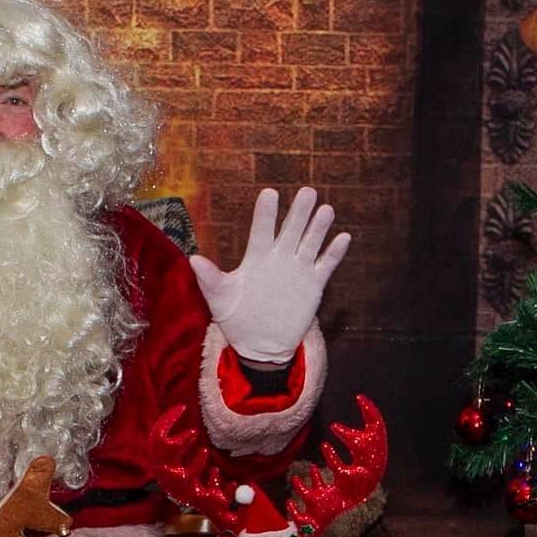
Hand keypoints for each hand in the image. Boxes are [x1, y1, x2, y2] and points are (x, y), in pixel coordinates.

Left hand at [189, 187, 350, 364]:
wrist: (260, 344)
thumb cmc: (236, 319)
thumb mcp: (220, 299)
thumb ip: (210, 278)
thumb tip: (193, 259)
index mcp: (256, 257)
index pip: (262, 229)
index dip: (266, 213)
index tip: (270, 193)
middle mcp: (279, 258)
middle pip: (291, 230)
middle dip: (299, 212)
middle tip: (307, 192)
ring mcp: (298, 269)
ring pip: (310, 242)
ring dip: (318, 227)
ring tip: (326, 210)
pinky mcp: (313, 284)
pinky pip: (326, 265)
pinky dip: (334, 253)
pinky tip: (343, 238)